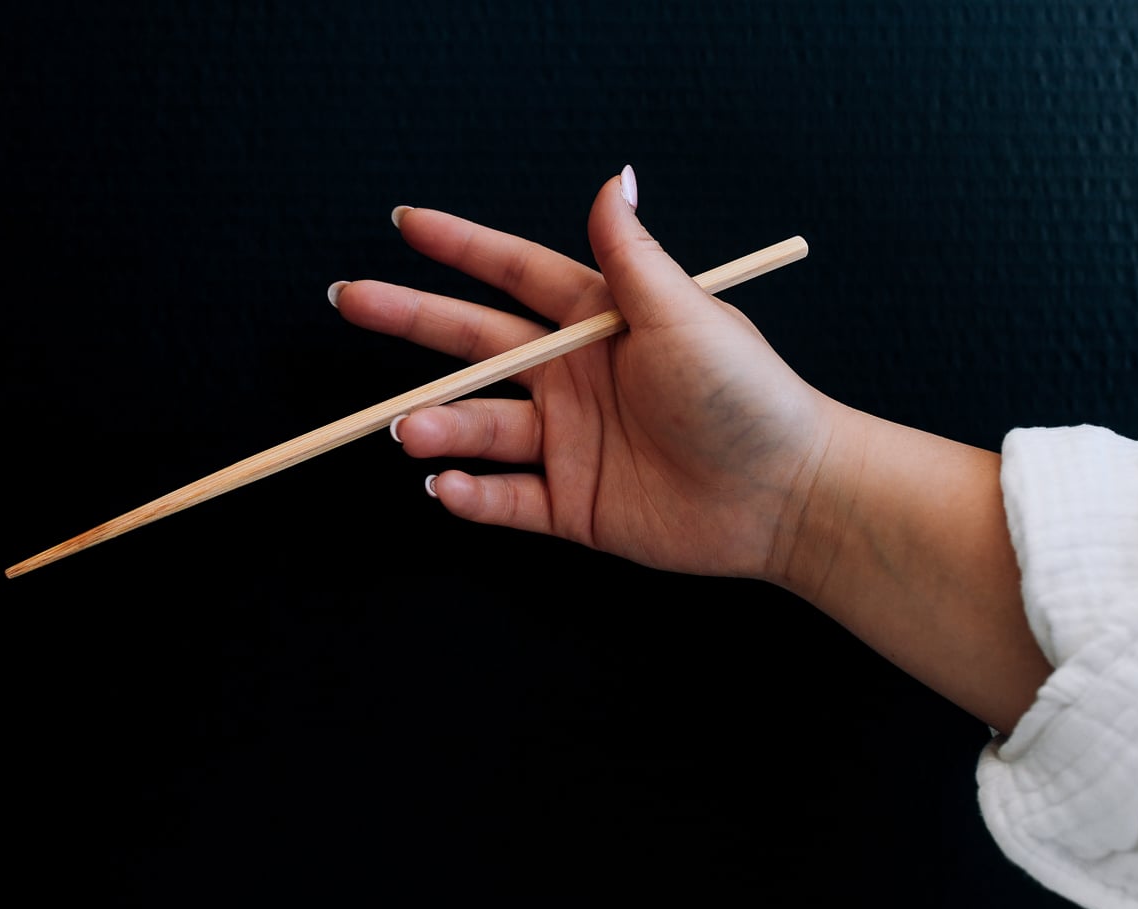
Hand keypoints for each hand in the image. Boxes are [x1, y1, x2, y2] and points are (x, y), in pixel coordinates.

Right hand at [331, 168, 832, 579]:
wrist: (784, 496)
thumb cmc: (743, 396)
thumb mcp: (684, 314)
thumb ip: (631, 255)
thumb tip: (613, 176)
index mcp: (598, 324)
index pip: (515, 275)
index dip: (460, 247)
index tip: (405, 223)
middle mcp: (575, 378)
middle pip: (477, 344)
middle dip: (412, 320)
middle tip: (353, 301)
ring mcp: (570, 442)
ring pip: (481, 428)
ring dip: (440, 426)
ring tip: (410, 430)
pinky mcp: (574, 504)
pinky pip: (507, 499)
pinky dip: (471, 496)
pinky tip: (449, 488)